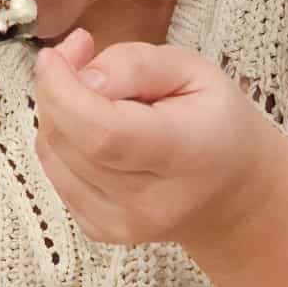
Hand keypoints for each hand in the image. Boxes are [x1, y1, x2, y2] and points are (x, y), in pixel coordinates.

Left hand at [33, 29, 284, 252]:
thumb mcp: (195, 70)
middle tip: (80, 58)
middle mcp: (149, 202)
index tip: (56, 55)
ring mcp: (121, 224)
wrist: (234, 194)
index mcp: (184, 155)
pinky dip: (62, 141)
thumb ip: (136, 64)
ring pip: (53, 154)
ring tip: (93, 92)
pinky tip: (92, 127)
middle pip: (70, 141)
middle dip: (57, 90)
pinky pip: (56, 174)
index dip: (63, 90)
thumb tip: (83, 77)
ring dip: (57, 113)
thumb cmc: (217, 122)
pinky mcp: (101, 231)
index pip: (103, 133)